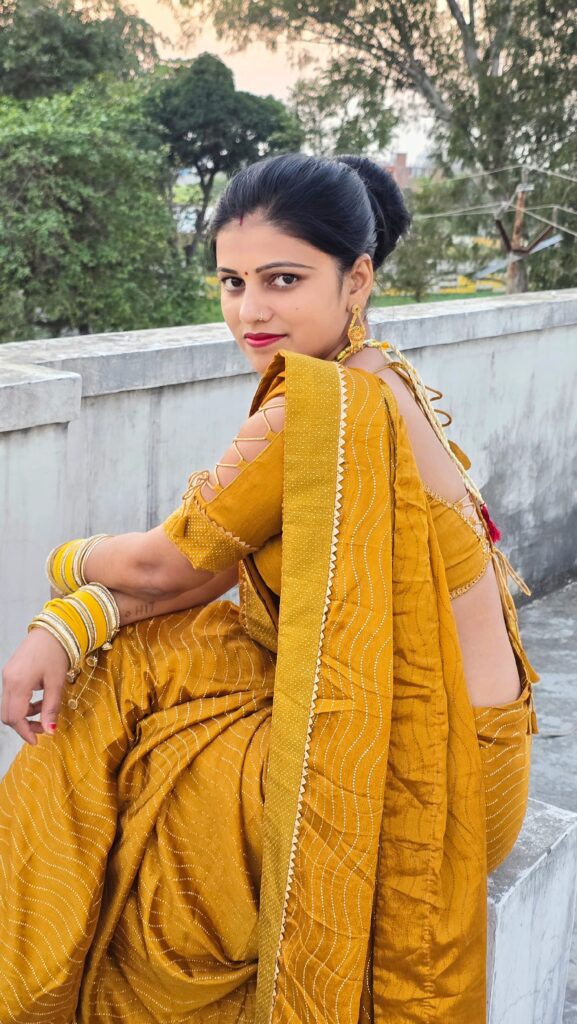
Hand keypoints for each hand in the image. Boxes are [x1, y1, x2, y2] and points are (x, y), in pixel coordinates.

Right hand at [1, 629, 69, 744]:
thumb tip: (50, 731)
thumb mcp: (57, 682)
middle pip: (7, 713)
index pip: (14, 717)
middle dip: (24, 725)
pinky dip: (24, 702)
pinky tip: (40, 699)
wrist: (54, 629)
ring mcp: (7, 675)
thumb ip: (52, 708)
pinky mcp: (10, 671)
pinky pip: (12, 694)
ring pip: (9, 705)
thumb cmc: (57, 653)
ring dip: (25, 713)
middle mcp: (8, 680)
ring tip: (45, 710)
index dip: (25, 732)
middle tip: (43, 728)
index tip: (38, 740)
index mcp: (18, 683)